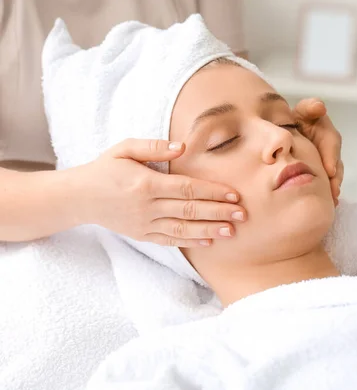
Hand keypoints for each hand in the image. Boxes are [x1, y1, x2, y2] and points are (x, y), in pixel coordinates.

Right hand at [73, 139, 245, 246]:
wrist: (79, 197)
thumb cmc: (106, 168)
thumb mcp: (124, 149)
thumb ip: (154, 147)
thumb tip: (182, 146)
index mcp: (146, 184)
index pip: (187, 188)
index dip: (213, 192)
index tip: (234, 194)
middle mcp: (147, 207)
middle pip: (190, 210)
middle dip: (219, 212)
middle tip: (244, 214)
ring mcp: (144, 224)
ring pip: (183, 229)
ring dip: (210, 230)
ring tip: (232, 231)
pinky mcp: (141, 235)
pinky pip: (169, 240)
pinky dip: (190, 242)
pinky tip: (209, 241)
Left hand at [293, 99, 343, 205]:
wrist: (281, 131)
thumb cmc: (290, 119)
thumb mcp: (300, 111)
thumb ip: (309, 108)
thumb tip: (320, 106)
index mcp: (324, 130)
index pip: (332, 141)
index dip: (331, 155)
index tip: (330, 170)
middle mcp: (328, 146)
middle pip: (336, 162)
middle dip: (335, 177)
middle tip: (333, 191)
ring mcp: (324, 159)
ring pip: (333, 174)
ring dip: (333, 187)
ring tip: (331, 200)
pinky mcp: (320, 170)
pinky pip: (327, 182)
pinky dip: (328, 192)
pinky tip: (328, 202)